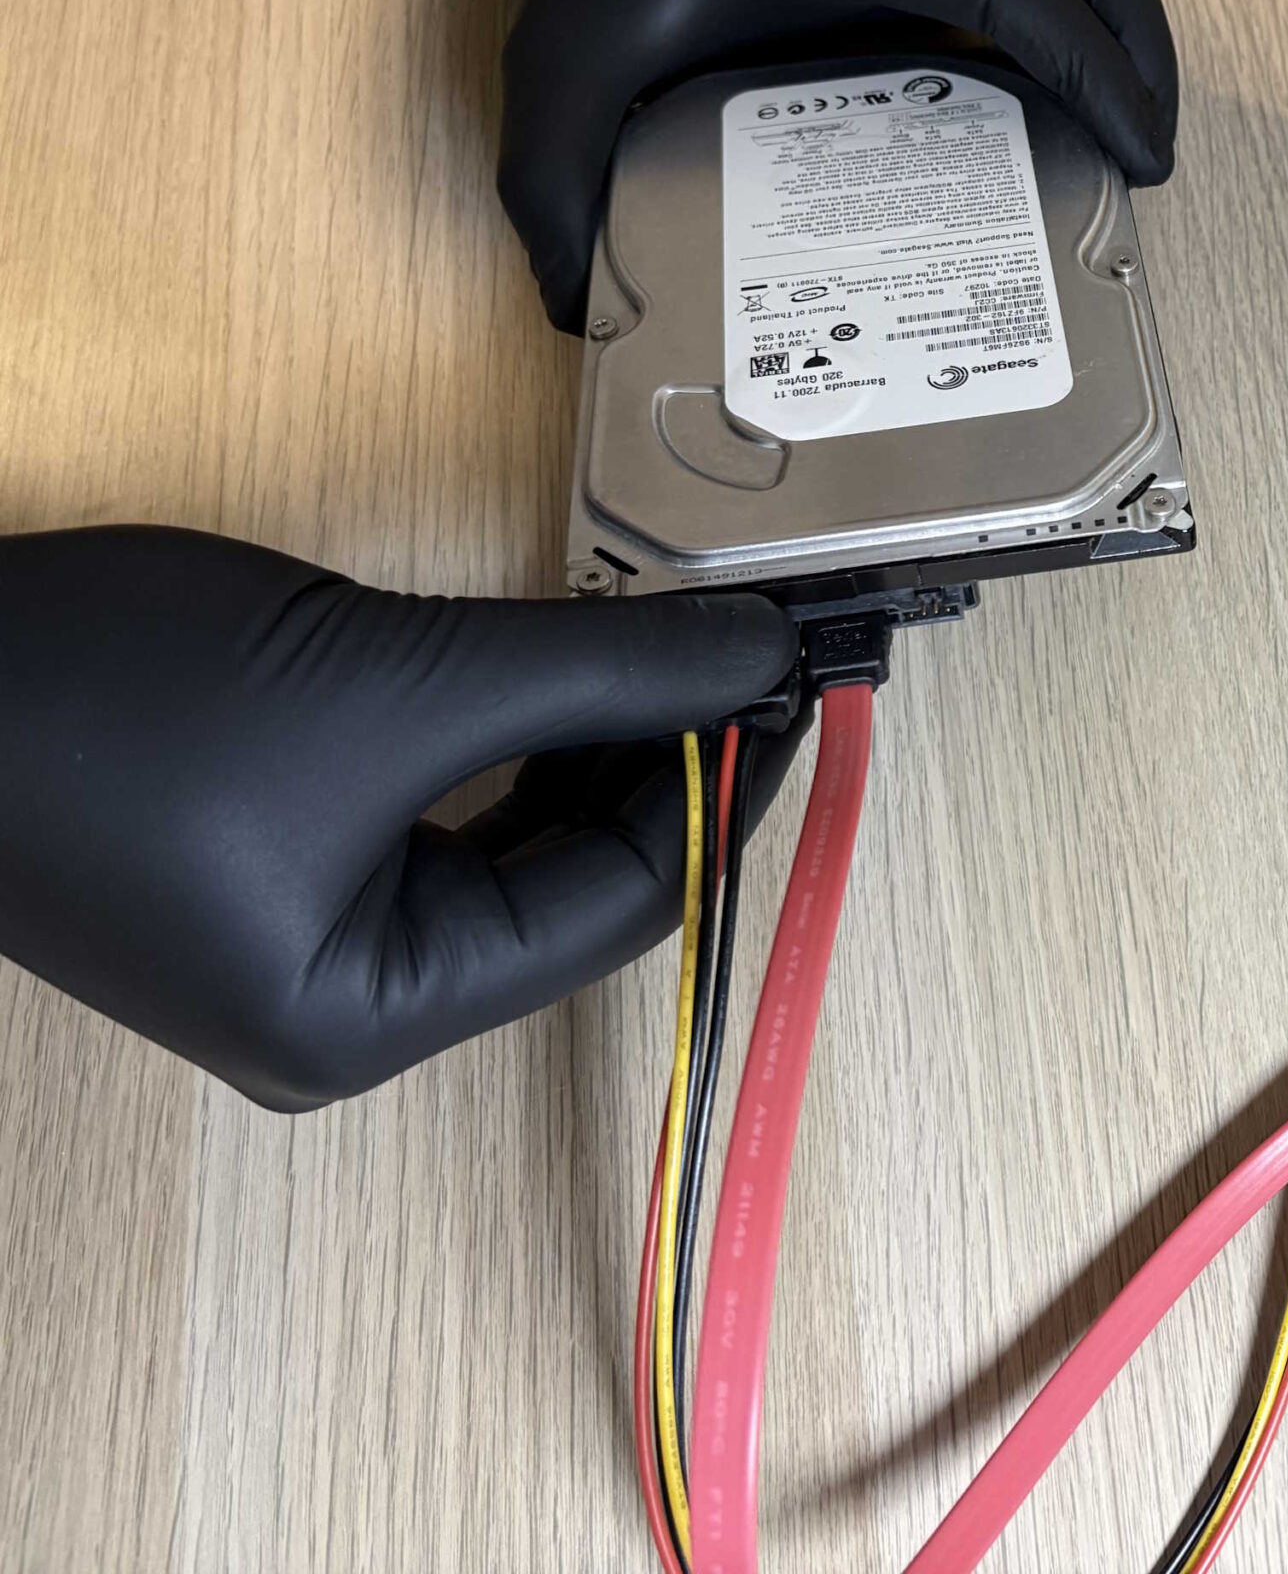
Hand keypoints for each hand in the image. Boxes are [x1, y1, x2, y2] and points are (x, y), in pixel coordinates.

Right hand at [0, 526, 800, 1109]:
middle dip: (665, 767)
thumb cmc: (113, 699)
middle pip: (572, 887)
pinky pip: (447, 821)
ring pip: (516, 849)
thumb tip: (756, 654)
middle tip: (752, 656)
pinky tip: (574, 671)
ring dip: (597, 748)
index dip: (722, 790)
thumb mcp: (394, 679)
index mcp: (372, 1015)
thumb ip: (596, 672)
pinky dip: (517, 747)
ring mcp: (308, 945)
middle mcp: (348, 1008)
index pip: (616, 909)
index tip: (795, 685)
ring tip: (678, 651)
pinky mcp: (278, 875)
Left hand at [418, 0, 1180, 330]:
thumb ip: (555, 203)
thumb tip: (587, 323)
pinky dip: (1078, 5)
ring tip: (1133, 127)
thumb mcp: (553, 86)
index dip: (1092, 68)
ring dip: (1123, 20)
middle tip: (1149, 158)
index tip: (1136, 157)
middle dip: (1138, 47)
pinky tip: (1071, 89)